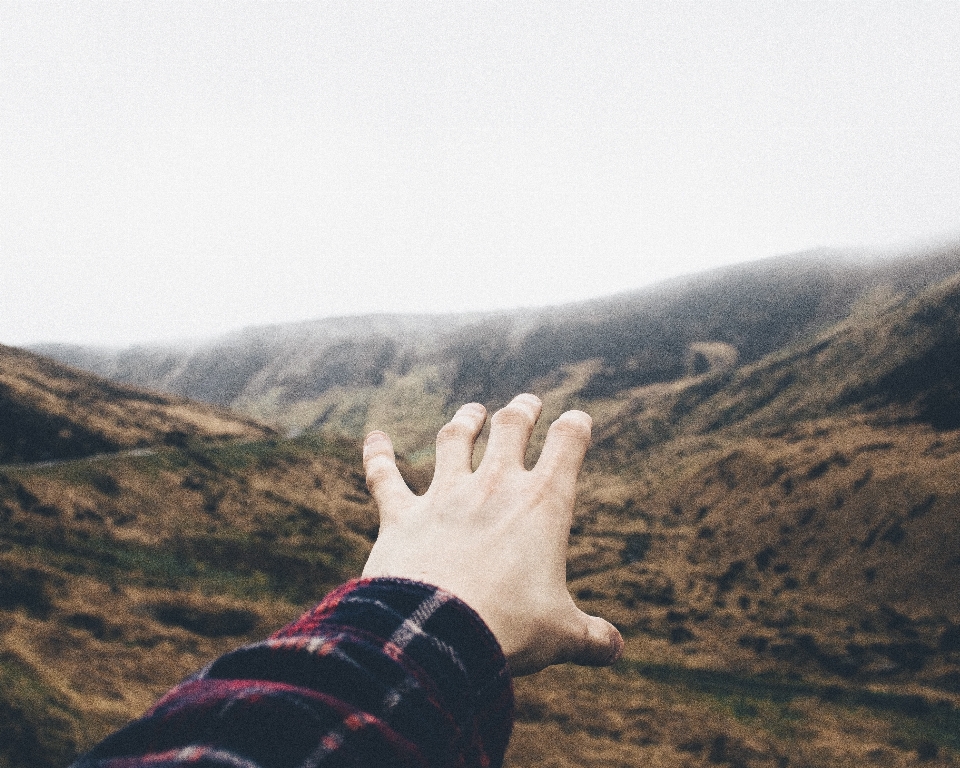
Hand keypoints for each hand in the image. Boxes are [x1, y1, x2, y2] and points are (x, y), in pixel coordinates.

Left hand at [361, 393, 622, 675]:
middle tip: (528, 402)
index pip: (568, 444)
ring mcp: (444, 496)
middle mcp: (493, 487)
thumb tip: (615, 649)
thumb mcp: (561, 635)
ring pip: (454, 440)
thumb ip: (591, 637)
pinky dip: (378, 455)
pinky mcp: (401, 515)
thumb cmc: (508, 629)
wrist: (435, 634)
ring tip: (472, 411)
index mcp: (543, 504)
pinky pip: (384, 475)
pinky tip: (375, 438)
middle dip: (522, 410)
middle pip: (511, 428)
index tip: (578, 419)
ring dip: (464, 421)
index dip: (576, 426)